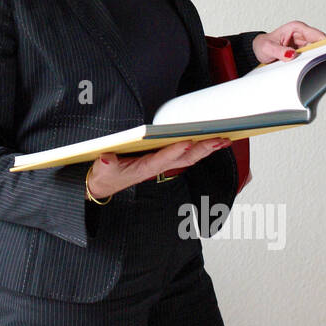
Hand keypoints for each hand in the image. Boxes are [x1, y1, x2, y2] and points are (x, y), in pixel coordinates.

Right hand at [86, 138, 232, 200]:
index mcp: (143, 168)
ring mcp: (161, 164)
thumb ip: (105, 165)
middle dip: (202, 149)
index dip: (174, 152)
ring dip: (205, 149)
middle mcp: (156, 167)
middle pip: (183, 158)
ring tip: (223, 139)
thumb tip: (105, 159)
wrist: (105, 185)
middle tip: (219, 140)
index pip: (161, 159)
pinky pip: (185, 155)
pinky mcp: (162, 161)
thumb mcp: (102, 170)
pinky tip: (209, 143)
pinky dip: (198, 149)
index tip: (187, 142)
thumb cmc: (106, 175)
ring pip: (188, 157)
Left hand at [253, 21, 325, 64]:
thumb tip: (291, 55)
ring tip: (310, 66)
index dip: (325, 43)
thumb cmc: (262, 45)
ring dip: (315, 58)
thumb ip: (279, 51)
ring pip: (317, 51)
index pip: (317, 35)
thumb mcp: (267, 48)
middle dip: (321, 53)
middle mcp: (302, 34)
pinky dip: (310, 61)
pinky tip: (307, 67)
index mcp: (296, 28)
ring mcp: (303, 43)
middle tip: (320, 64)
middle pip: (320, 44)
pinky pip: (311, 56)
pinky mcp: (302, 51)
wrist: (258, 50)